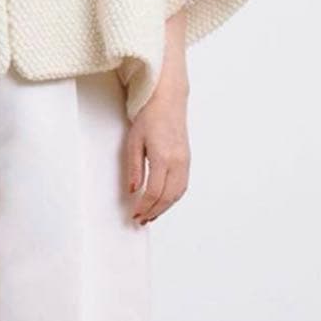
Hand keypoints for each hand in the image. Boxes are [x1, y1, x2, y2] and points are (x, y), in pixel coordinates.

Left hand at [126, 80, 189, 226]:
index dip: (144, 206)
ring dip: (165, 207)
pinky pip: (182, 185)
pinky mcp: (187, 159)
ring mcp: (185, 161)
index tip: (135, 213)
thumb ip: (134, 168)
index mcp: (163, 157)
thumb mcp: (134, 141)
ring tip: (151, 214)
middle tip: (142, 219)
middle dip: (155, 211)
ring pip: (178, 194)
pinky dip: (173, 197)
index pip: (154, 191)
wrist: (167, 100)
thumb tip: (133, 189)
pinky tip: (163, 200)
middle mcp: (177, 161)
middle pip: (168, 197)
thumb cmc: (149, 116)